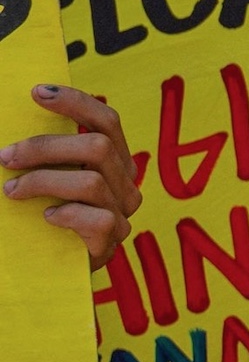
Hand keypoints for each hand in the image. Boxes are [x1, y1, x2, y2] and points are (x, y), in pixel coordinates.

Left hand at [2, 84, 141, 267]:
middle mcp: (124, 183)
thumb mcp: (47, 175)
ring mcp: (121, 213)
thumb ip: (45, 154)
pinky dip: (67, 214)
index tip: (36, 92)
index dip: (76, 102)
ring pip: (91, 182)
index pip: (107, 120)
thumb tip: (11, 133)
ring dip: (43, 181)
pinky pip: (97, 219)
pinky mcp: (111, 241)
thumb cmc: (41, 213)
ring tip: (11, 190)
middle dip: (45, 147)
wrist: (47, 268)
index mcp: (113, 160)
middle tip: (6, 156)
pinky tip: (47, 217)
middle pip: (98, 147)